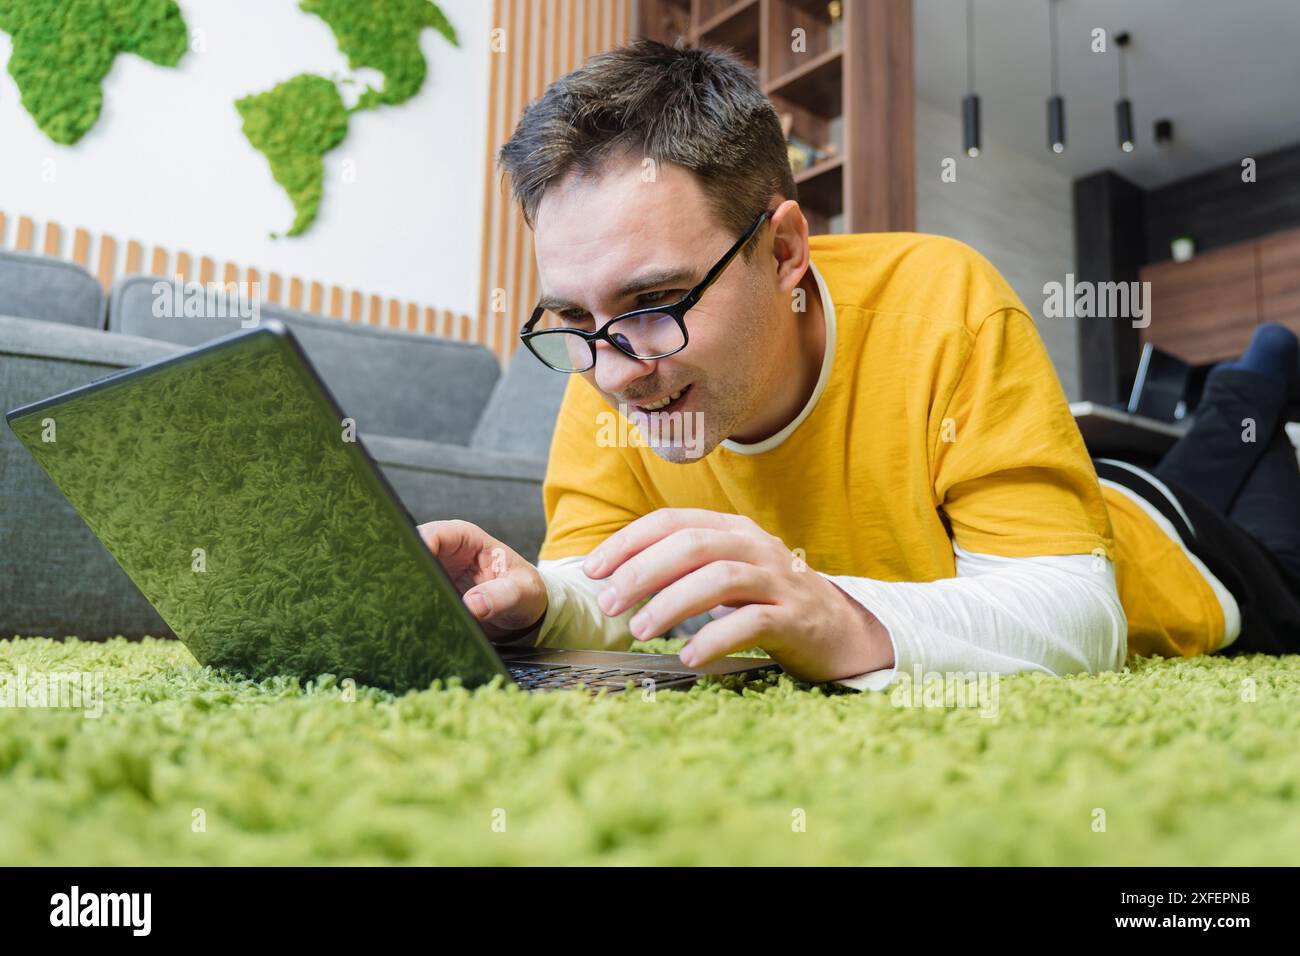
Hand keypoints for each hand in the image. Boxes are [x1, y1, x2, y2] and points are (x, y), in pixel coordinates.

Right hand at [417, 520, 546, 641]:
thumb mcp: (522, 593)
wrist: (522, 614)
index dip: (419, 548)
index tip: (416, 571)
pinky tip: (412, 621)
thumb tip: (474, 605)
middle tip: (407, 597)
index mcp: (466, 539)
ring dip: (405, 593)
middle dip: (406, 573)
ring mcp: (435, 574)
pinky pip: (413, 598)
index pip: (433, 534)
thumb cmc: (525, 593)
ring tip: (409, 611)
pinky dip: (410, 608)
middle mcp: (445, 552)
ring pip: (407, 577)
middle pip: (411, 555)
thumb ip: (502, 596)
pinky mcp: (431, 595)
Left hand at [583, 508, 892, 682]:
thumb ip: (683, 569)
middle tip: (609, 603)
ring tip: (640, 631)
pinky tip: (688, 657)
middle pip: (693, 545)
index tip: (593, 570)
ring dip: (671, 603)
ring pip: (719, 579)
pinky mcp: (797, 619)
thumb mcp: (728, 574)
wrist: (842, 632)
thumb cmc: (770, 604)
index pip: (672, 521)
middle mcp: (755, 547)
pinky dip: (714, 639)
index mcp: (733, 530)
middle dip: (642, 572)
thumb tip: (616, 580)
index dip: (628, 542)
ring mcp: (779, 581)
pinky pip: (751, 623)